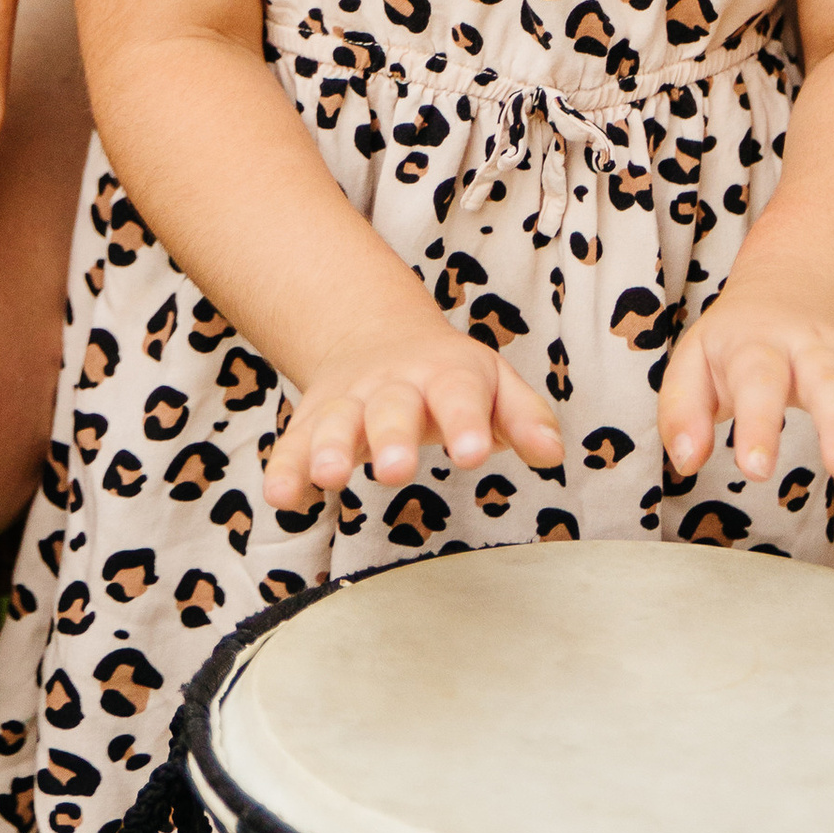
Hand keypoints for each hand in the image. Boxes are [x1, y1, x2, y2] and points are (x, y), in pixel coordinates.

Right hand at [261, 310, 562, 508]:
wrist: (376, 336)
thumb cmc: (450, 377)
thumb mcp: (493, 384)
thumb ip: (523, 417)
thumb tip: (553, 454)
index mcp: (446, 373)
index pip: (458, 393)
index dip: (465, 422)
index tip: (473, 454)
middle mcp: (393, 384)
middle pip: (391, 407)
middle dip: (391, 437)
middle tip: (396, 471)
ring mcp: (348, 402)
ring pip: (336, 421)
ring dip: (329, 448)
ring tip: (328, 477)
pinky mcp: (311, 423)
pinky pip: (293, 444)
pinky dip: (285, 468)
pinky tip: (281, 497)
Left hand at [660, 286, 833, 486]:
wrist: (795, 283)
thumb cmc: (737, 341)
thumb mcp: (694, 362)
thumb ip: (683, 409)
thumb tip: (685, 460)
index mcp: (758, 343)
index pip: (757, 381)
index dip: (757, 423)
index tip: (755, 469)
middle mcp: (811, 346)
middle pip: (828, 380)